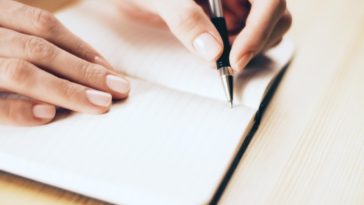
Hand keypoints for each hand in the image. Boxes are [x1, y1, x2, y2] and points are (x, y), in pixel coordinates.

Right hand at [0, 1, 129, 125]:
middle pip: (40, 49)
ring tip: (99, 104)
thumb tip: (88, 69)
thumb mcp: (5, 38)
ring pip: (21, 72)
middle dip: (85, 71)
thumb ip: (31, 45)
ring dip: (65, 89)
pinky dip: (20, 109)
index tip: (112, 71)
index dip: (82, 48)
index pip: (43, 25)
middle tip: (119, 90)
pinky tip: (49, 115)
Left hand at [117, 0, 290, 70]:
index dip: (260, 28)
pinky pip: (247, 34)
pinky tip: (215, 51)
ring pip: (266, 26)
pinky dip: (237, 49)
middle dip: (256, 42)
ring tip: (217, 56)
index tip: (237, 58)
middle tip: (228, 62)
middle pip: (276, 13)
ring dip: (248, 47)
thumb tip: (213, 51)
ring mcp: (237, 0)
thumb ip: (185, 19)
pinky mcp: (230, 14)